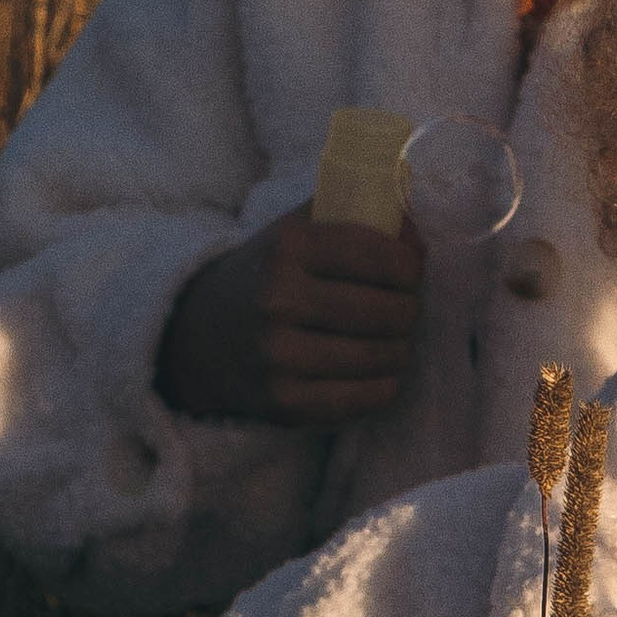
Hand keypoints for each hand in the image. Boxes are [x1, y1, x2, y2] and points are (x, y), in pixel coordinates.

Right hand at [157, 209, 422, 424]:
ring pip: (383, 356)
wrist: (201, 335)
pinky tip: (378, 371)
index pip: (383, 257)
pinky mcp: (284, 402)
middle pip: (390, 311)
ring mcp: (279, 356)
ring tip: (392, 338)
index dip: (411, 265)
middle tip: (403, 306)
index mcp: (288, 246)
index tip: (410, 270)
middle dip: (409, 308)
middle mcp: (279, 300)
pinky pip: (365, 398)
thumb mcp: (299, 228)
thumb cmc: (269, 274)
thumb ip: (357, 214)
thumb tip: (415, 235)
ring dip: (401, 347)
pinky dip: (384, 384)